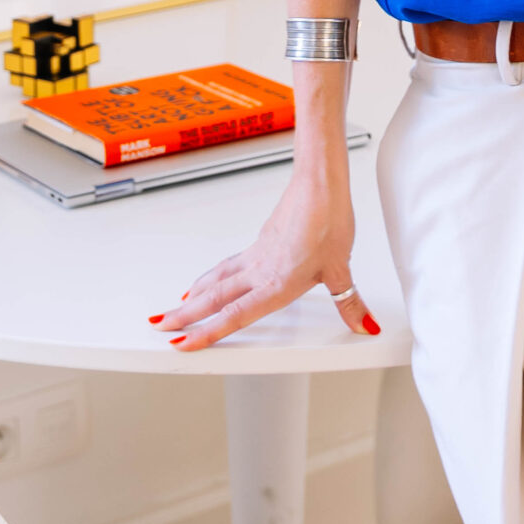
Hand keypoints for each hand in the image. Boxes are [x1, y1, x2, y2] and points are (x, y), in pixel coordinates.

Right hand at [153, 165, 379, 351]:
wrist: (320, 181)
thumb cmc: (329, 218)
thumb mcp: (341, 268)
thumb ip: (349, 303)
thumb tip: (364, 326)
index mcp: (275, 283)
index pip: (235, 315)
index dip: (207, 332)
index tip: (182, 343)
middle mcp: (260, 270)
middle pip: (214, 296)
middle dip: (185, 315)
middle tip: (160, 325)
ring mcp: (258, 254)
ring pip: (218, 278)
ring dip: (196, 294)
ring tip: (178, 306)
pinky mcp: (262, 240)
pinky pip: (230, 263)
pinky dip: (214, 274)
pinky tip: (215, 277)